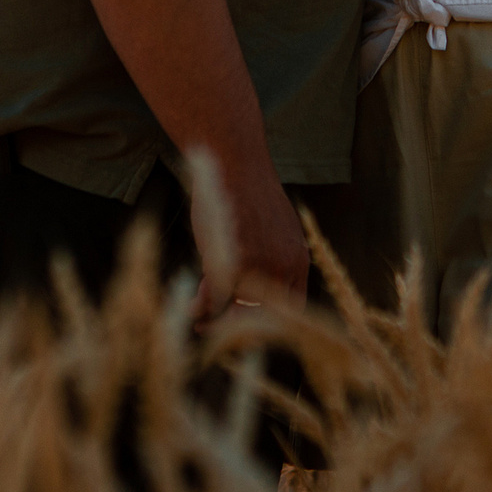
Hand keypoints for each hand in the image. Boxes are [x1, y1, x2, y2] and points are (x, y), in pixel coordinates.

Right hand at [192, 156, 310, 318]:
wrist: (233, 162)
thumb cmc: (245, 193)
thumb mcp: (267, 230)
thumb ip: (264, 262)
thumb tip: (244, 291)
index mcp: (298, 259)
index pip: (293, 308)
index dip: (270, 321)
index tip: (249, 326)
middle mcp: (284, 268)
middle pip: (265, 318)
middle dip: (239, 327)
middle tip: (217, 328)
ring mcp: (259, 268)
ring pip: (236, 311)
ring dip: (217, 320)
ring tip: (202, 323)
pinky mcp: (232, 265)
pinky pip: (215, 299)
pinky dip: (202, 307)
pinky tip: (194, 309)